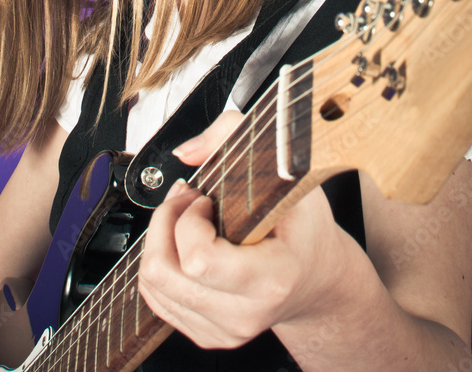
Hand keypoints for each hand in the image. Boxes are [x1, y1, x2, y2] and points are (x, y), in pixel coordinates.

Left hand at [138, 111, 345, 349]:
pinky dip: (161, 259)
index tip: (206, 198)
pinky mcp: (206, 335)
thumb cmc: (304, 228)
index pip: (198, 260)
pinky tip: (184, 242)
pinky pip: (155, 296)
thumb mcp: (288, 170)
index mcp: (271, 280)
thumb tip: (187, 152)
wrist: (318, 278)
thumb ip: (234, 136)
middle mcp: (246, 314)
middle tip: (190, 200)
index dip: (188, 220)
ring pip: (153, 284)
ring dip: (160, 238)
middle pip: (164, 271)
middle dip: (166, 221)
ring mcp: (225, 330)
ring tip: (187, 218)